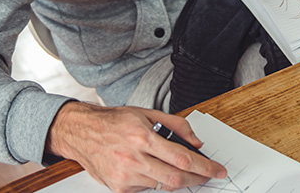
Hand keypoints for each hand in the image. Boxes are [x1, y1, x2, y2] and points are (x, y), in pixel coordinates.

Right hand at [46, 102, 226, 191]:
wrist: (81, 133)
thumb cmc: (114, 122)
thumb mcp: (147, 113)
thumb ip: (176, 126)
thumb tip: (197, 143)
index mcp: (143, 137)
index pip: (182, 158)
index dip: (205, 167)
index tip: (218, 170)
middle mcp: (133, 159)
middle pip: (176, 178)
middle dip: (197, 179)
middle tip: (208, 176)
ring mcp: (125, 176)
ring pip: (163, 186)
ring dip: (176, 179)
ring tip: (176, 167)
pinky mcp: (119, 188)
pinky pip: (147, 189)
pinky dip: (155, 181)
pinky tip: (151, 169)